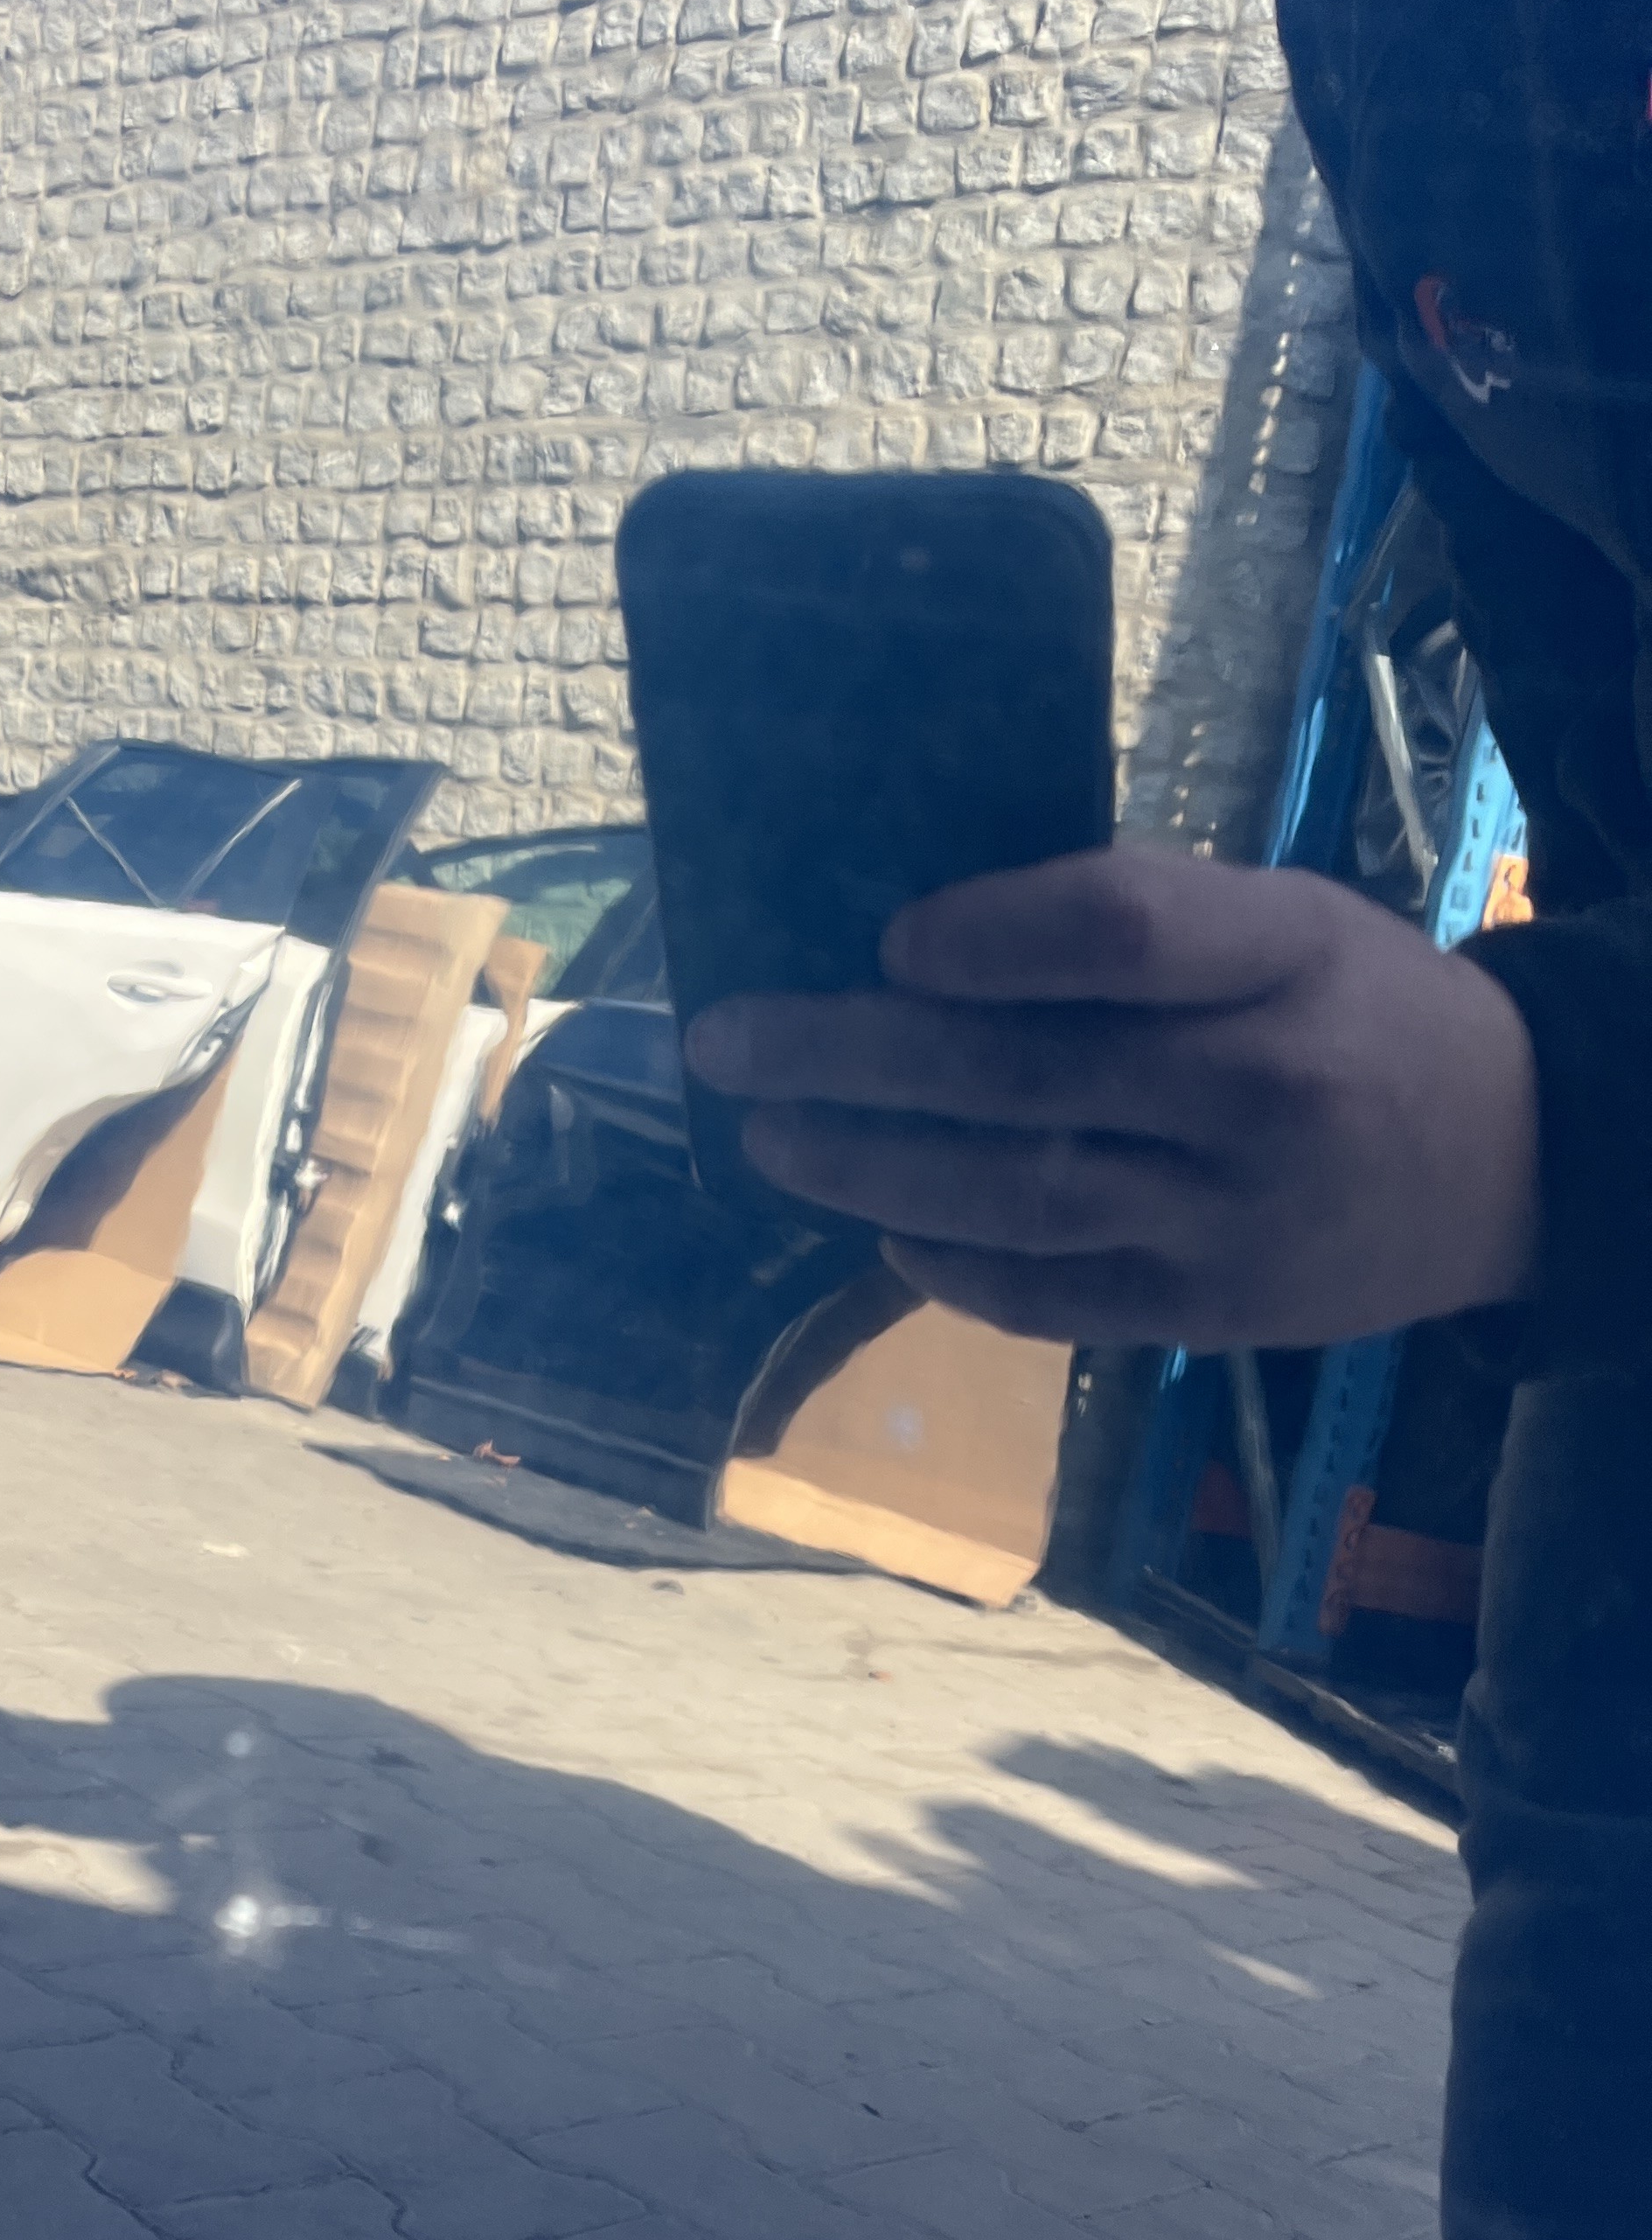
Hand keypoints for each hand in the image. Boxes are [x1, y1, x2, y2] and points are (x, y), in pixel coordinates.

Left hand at [683, 845, 1541, 1346]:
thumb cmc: (1354, 1013)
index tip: (889, 938)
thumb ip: (1142, 927)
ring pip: (1016, 1196)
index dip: (987, 938)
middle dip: (849, 1057)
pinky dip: (951, 1266)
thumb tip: (918, 937)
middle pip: (1022, 1074)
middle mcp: (1261, 1092)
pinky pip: (1050, 1297)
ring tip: (772, 1138)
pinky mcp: (1210, 1315)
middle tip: (731, 1043)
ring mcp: (1233, 1219)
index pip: (1119, 936)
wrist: (1507, 1164)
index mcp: (1286, 958)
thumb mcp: (1287, 924)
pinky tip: (883, 1228)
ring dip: (869, 1168)